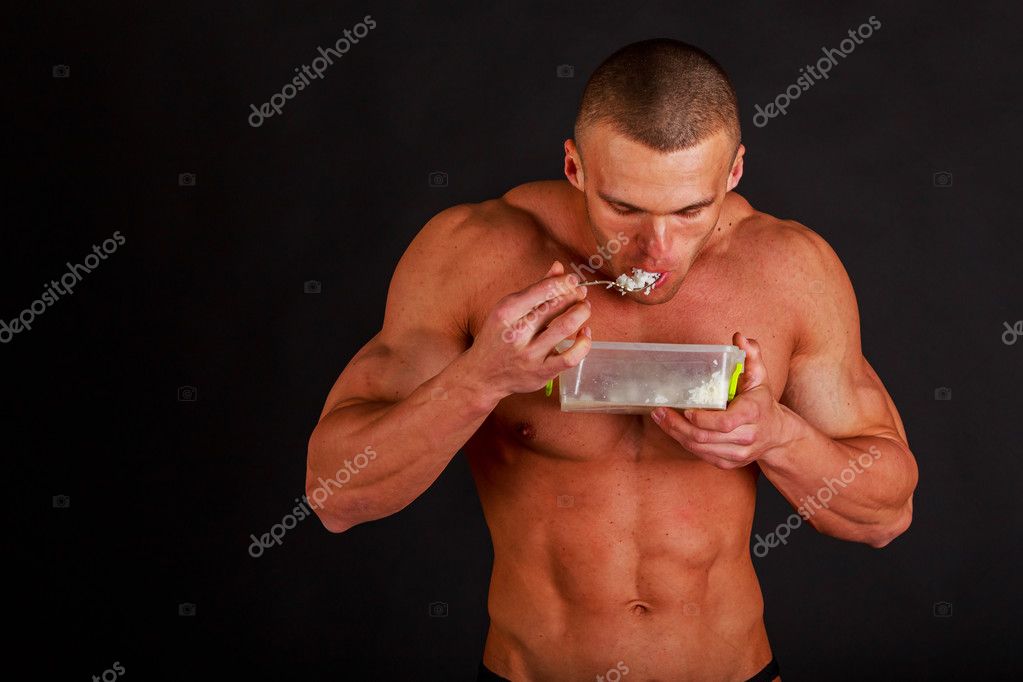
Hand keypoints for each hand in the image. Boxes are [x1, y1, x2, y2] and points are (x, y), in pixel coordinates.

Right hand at [465, 260, 591, 396]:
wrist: (483, 376)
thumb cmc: (497, 339)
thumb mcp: (508, 311)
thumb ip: (535, 289)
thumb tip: (559, 267)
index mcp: (506, 312)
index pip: (542, 290)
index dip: (563, 282)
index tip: (572, 280)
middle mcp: (517, 332)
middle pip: (555, 305)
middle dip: (574, 295)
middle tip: (581, 293)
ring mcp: (530, 354)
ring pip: (566, 327)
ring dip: (582, 313)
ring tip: (584, 308)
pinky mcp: (542, 372)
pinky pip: (571, 357)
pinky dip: (583, 343)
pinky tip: (584, 333)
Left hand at [649, 332, 792, 468]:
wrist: (777, 435)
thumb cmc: (763, 403)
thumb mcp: (760, 377)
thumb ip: (751, 355)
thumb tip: (739, 337)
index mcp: (753, 414)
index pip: (724, 422)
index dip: (702, 419)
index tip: (686, 410)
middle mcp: (746, 437)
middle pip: (705, 437)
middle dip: (677, 426)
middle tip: (660, 412)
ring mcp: (737, 453)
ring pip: (700, 448)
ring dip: (676, 434)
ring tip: (660, 418)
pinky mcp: (728, 462)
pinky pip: (701, 455)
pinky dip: (684, 442)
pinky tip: (672, 429)